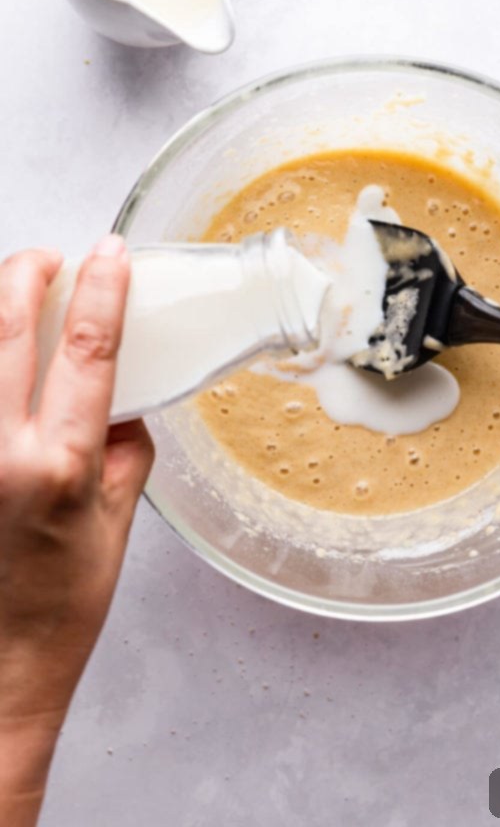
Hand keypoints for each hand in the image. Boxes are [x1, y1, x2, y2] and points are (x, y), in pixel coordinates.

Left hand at [0, 237, 153, 825]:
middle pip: (7, 326)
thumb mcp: (115, 527)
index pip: (88, 349)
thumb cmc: (58, 609)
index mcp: (58, 464)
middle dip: (27, 273)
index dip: (103, 290)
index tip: (110, 254)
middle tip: (48, 257)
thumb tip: (121, 401)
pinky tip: (0, 357)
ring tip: (16, 293)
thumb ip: (123, 451)